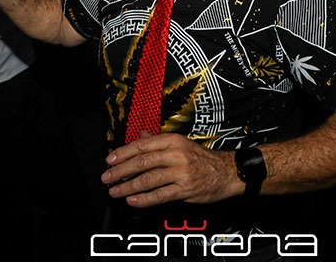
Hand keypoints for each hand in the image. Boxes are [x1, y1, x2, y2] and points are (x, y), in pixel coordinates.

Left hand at [100, 132, 242, 207]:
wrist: (228, 172)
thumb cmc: (203, 158)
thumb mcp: (181, 144)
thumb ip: (158, 141)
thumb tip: (139, 136)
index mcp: (173, 140)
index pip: (142, 145)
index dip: (123, 153)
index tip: (110, 160)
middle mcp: (176, 154)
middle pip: (142, 162)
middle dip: (120, 171)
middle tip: (107, 177)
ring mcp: (181, 172)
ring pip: (148, 179)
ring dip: (128, 186)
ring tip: (115, 191)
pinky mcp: (185, 189)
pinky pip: (160, 195)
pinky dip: (144, 199)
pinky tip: (133, 200)